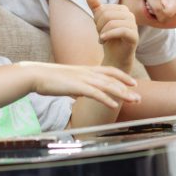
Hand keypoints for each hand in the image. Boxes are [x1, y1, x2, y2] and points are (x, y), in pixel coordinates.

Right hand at [20, 62, 140, 108]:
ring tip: (134, 101)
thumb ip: (77, 85)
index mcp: (86, 70)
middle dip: (128, 89)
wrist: (36, 75)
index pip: (110, 71)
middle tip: (139, 98)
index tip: (133, 83)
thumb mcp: (68, 81)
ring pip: (108, 86)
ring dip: (123, 94)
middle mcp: (88, 72)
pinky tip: (114, 105)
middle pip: (113, 80)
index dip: (123, 77)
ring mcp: (83, 79)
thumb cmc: (49, 79)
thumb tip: (79, 92)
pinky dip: (106, 99)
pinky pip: (96, 93)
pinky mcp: (77, 87)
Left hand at [86, 0, 137, 72]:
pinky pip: (121, 31)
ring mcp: (134, 26)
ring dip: (102, 32)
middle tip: (100, 35)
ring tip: (101, 39)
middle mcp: (130, 15)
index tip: (98, 28)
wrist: (115, 57)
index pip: (104, 8)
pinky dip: (108, 35)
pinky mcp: (134, 36)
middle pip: (107, 15)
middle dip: (99, 26)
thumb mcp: (99, 22)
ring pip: (112, 23)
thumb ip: (95, 7)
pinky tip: (102, 41)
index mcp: (123, 9)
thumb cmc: (109, 38)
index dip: (97, 19)